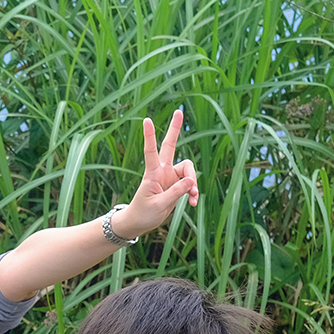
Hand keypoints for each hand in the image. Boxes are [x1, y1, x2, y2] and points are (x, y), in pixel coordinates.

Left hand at [111, 110, 199, 237]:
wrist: (139, 222)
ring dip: (193, 183)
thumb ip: (176, 193)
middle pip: (170, 146)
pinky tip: (193, 203)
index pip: (151, 151)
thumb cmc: (143, 213)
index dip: (150, 136)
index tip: (147, 120)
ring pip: (188, 170)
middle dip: (175, 130)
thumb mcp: (160, 205)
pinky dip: (193, 193)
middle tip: (179, 111)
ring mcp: (170, 177)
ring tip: (193, 198)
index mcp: (152, 174)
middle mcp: (162, 171)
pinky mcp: (176, 185)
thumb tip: (192, 180)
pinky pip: (190, 184)